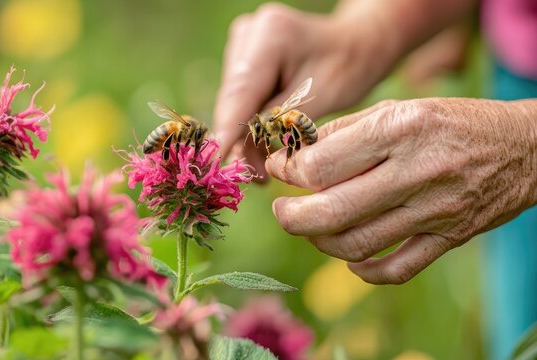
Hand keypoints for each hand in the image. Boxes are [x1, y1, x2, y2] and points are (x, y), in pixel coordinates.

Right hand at [213, 2, 400, 179]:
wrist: (356, 42)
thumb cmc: (349, 67)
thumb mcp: (320, 98)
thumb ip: (278, 124)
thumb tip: (239, 158)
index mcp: (270, 34)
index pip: (240, 92)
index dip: (226, 131)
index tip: (216, 163)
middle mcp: (248, 32)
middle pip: (232, 98)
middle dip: (238, 140)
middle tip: (253, 178)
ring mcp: (241, 42)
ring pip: (232, 101)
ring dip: (244, 135)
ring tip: (261, 171)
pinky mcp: (241, 55)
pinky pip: (239, 97)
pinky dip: (249, 123)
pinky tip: (260, 149)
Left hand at [266, 98, 536, 283]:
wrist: (525, 147)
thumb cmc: (451, 122)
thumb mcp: (399, 107)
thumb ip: (346, 131)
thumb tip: (297, 155)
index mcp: (399, 129)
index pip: (322, 164)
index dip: (289, 171)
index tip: (281, 169)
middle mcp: (416, 171)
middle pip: (333, 211)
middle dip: (292, 217)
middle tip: (282, 211)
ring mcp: (434, 210)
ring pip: (357, 244)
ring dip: (320, 242)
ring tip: (311, 228)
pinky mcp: (449, 238)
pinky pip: (396, 269)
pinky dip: (364, 270)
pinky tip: (351, 257)